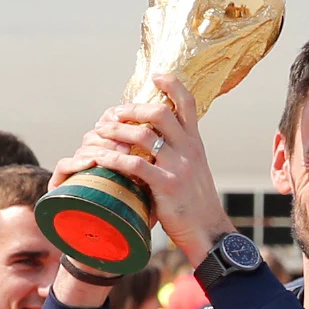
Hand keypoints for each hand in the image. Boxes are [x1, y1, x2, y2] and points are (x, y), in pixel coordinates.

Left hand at [53, 74, 233, 260]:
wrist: (210, 233)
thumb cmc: (196, 205)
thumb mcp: (194, 171)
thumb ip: (179, 153)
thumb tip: (158, 139)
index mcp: (196, 143)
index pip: (188, 103)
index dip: (172, 85)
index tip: (156, 76)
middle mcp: (189, 150)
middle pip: (160, 113)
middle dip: (132, 108)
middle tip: (114, 112)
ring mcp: (179, 167)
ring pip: (144, 135)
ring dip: (117, 130)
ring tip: (100, 132)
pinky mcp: (167, 186)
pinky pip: (134, 165)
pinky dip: (112, 158)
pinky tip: (98, 158)